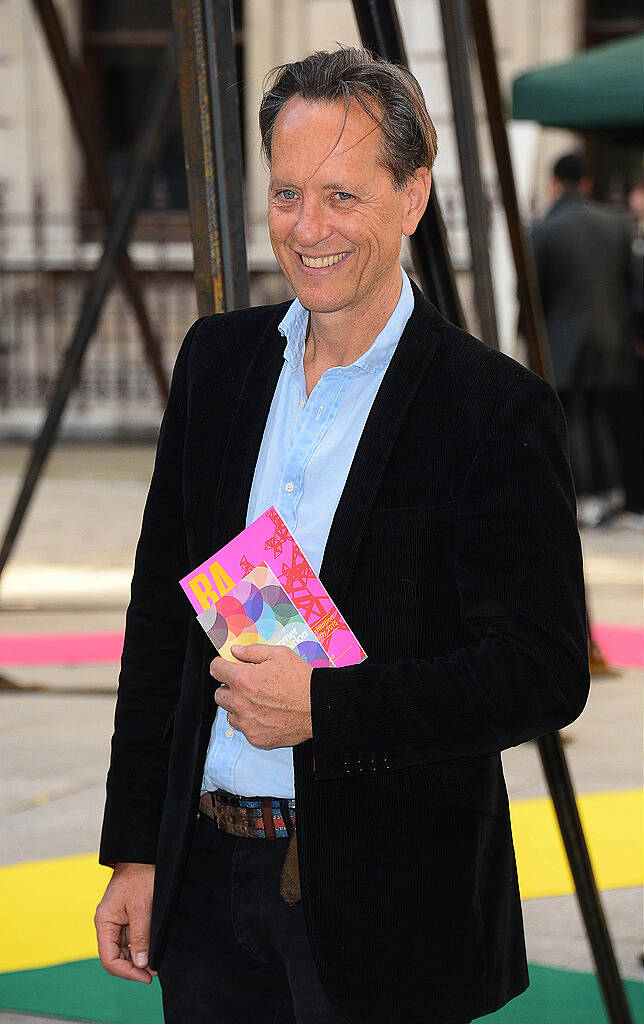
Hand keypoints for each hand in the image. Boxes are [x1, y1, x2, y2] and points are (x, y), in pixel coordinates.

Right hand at [95, 862, 155, 982]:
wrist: (143, 855)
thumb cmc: (140, 875)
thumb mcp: (142, 907)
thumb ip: (140, 936)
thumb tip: (140, 963)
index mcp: (104, 921)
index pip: (109, 958)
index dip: (126, 972)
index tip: (145, 977)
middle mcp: (107, 924)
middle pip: (115, 957)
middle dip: (134, 968)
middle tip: (154, 973)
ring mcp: (117, 922)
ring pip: (124, 950)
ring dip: (138, 959)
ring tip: (156, 965)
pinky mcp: (127, 918)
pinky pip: (131, 940)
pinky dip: (141, 948)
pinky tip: (153, 952)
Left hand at [211, 643, 312, 748]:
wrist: (319, 706)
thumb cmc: (302, 680)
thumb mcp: (279, 654)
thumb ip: (252, 651)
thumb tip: (235, 651)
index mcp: (243, 680)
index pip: (216, 669)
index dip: (221, 665)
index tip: (225, 666)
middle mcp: (241, 703)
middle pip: (219, 693)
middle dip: (230, 687)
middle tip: (247, 685)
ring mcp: (247, 722)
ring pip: (230, 713)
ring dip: (238, 707)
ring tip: (258, 702)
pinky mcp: (255, 738)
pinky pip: (244, 729)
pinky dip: (251, 722)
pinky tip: (266, 715)